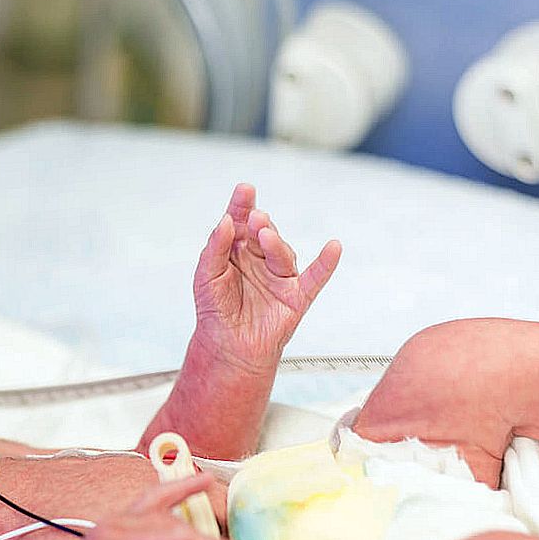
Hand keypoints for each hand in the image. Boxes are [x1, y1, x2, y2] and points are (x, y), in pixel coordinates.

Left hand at [190, 182, 341, 369]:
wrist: (226, 348)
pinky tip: (333, 248)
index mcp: (237, 252)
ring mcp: (278, 277)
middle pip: (264, 235)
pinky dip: (325, 264)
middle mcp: (260, 260)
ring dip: (276, 244)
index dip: (242, 206)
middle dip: (260, 225)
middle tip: (255, 218)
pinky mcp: (295, 297)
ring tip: (266, 235)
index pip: (241, 223)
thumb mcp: (205, 276)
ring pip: (282, 254)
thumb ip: (215, 249)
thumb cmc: (216, 312)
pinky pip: (314, 278)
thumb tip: (225, 222)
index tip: (244, 191)